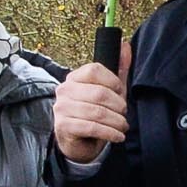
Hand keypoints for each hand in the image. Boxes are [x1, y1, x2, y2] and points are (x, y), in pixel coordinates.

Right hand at [53, 38, 131, 165]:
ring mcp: (61, 108)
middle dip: (118, 106)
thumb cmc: (95, 113)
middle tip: (124, 114)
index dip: (113, 81)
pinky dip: (109, 133)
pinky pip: (91, 127)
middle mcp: (64, 90)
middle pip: (99, 93)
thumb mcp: (109, 91)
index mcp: (74, 77)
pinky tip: (118, 136)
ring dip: (116, 122)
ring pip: (97, 112)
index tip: (121, 92)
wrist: (78, 142)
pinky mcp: (63, 126)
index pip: (94, 70)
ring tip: (123, 127)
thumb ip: (118, 69)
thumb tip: (125, 45)